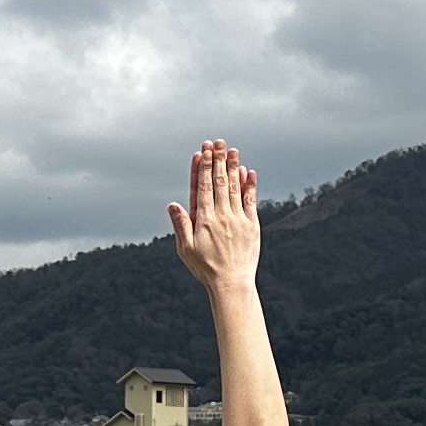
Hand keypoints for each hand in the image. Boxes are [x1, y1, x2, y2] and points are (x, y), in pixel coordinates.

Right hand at [166, 139, 261, 288]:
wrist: (232, 283)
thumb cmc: (205, 268)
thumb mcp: (185, 249)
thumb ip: (181, 224)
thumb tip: (173, 204)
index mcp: (204, 219)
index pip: (203, 187)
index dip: (203, 167)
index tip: (203, 152)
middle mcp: (221, 215)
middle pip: (219, 181)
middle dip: (218, 160)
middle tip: (217, 142)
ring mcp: (238, 219)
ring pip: (234, 187)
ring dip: (233, 166)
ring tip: (232, 149)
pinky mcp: (252, 225)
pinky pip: (250, 200)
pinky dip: (249, 185)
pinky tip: (248, 171)